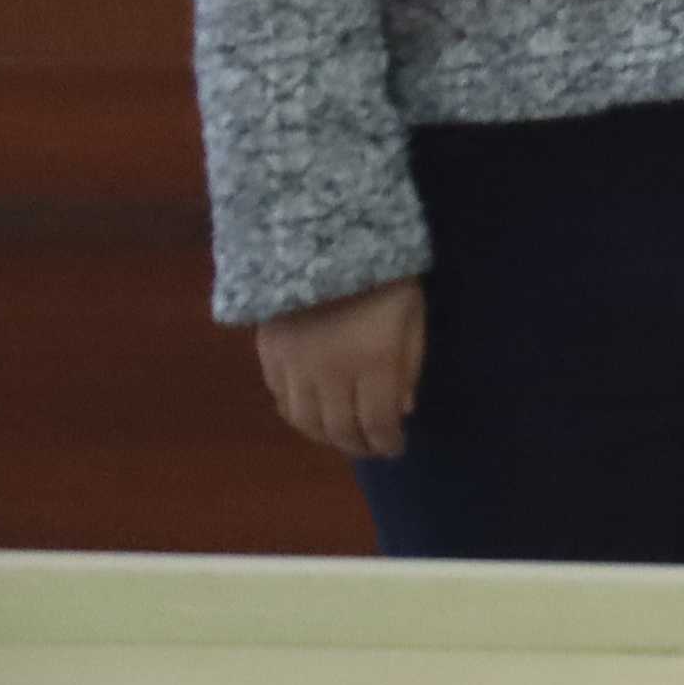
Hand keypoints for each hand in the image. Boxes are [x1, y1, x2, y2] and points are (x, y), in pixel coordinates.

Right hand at [255, 280, 423, 460]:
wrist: (323, 236)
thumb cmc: (384, 273)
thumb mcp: (413, 313)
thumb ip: (409, 364)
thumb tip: (403, 410)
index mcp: (373, 362)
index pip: (377, 423)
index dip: (386, 443)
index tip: (395, 448)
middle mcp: (330, 374)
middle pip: (339, 429)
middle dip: (358, 445)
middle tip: (371, 448)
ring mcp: (295, 367)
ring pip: (304, 422)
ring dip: (325, 437)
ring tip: (342, 437)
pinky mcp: (269, 355)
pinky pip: (280, 399)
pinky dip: (297, 415)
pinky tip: (310, 414)